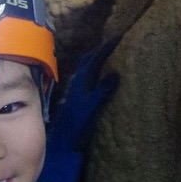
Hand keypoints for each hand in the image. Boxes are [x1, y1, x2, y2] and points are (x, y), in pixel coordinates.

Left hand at [44, 40, 119, 169]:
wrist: (62, 144)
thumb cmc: (77, 127)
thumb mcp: (91, 108)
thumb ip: (102, 91)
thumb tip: (115, 73)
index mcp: (81, 81)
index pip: (95, 58)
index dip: (106, 47)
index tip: (118, 36)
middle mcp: (77, 82)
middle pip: (88, 60)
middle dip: (100, 50)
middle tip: (114, 43)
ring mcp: (76, 90)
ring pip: (86, 68)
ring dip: (96, 59)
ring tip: (109, 55)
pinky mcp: (76, 98)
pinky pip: (87, 77)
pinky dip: (94, 70)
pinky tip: (99, 75)